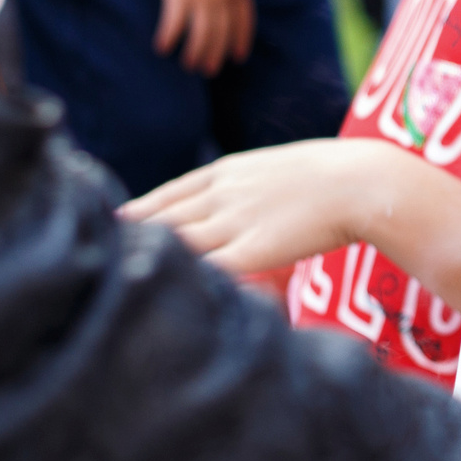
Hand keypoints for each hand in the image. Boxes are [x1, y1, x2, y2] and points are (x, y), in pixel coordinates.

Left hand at [126, 138, 383, 273]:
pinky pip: (206, 269)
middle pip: (161, 220)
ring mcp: (233, 222)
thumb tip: (250, 194)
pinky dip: (184, 280)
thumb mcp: (283, 165)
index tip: (116, 224)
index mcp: (228, 171)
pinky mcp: (250, 250)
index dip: (140, 211)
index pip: (170, 194)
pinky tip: (163, 294)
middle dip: (131, 238)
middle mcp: (220, 194)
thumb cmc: (336, 174)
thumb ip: (256, 182)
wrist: (362, 181)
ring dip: (148, 261)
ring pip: (175, 243)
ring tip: (115, 280)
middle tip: (98, 253)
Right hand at [151, 0, 253, 73]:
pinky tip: (162, 47)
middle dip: (216, 54)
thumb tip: (221, 2)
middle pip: (223, 32)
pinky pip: (177, 23)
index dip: (241, 40)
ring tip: (188, 65)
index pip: (244, 20)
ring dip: (195, 52)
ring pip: (203, 33)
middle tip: (208, 69)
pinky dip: (170, 37)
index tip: (238, 58)